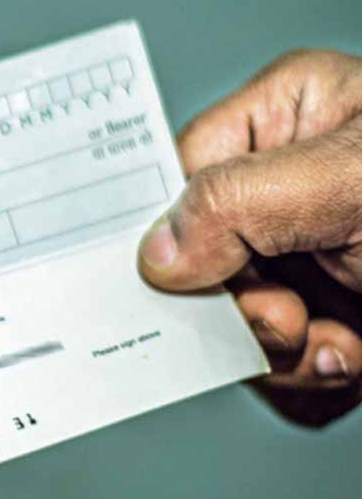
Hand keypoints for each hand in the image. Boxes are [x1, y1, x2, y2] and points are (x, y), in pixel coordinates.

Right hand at [138, 49, 361, 425]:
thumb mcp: (354, 180)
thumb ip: (239, 203)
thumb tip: (156, 250)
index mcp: (291, 119)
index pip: (180, 175)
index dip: (170, 233)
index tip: (182, 279)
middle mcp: (293, 189)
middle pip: (200, 263)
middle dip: (238, 307)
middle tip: (285, 314)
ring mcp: (314, 259)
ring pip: (233, 324)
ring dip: (276, 352)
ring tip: (336, 340)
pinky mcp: (337, 317)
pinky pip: (278, 366)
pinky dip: (311, 379)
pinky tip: (354, 357)